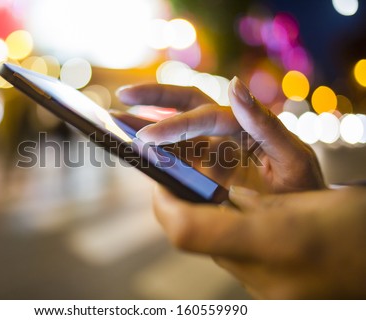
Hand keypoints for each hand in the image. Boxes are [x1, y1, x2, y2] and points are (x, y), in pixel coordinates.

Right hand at [117, 78, 324, 192]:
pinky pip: (175, 160)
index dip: (175, 126)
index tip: (147, 138)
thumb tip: (234, 85)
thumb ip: (265, 123)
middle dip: (153, 98)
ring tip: (115, 123)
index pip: (204, 116)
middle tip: (122, 97)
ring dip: (145, 125)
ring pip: (174, 132)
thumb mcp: (293, 158)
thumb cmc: (304, 189)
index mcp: (244, 126)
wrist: (304, 219)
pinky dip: (154, 155)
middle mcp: (225, 133)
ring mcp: (212, 152)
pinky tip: (134, 153)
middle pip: (185, 104)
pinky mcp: (203, 172)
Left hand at [154, 185, 365, 298]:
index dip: (163, 202)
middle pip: (196, 241)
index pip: (184, 229)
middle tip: (189, 178)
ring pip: (216, 251)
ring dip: (213, 223)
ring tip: (230, 197)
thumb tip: (222, 198)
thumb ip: (254, 201)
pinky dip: (235, 238)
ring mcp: (265, 292)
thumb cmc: (357, 226)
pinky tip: (254, 221)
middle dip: (186, 208)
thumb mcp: (304, 198)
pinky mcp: (272, 296)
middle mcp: (260, 275)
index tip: (161, 178)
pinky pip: (237, 262)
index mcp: (267, 241)